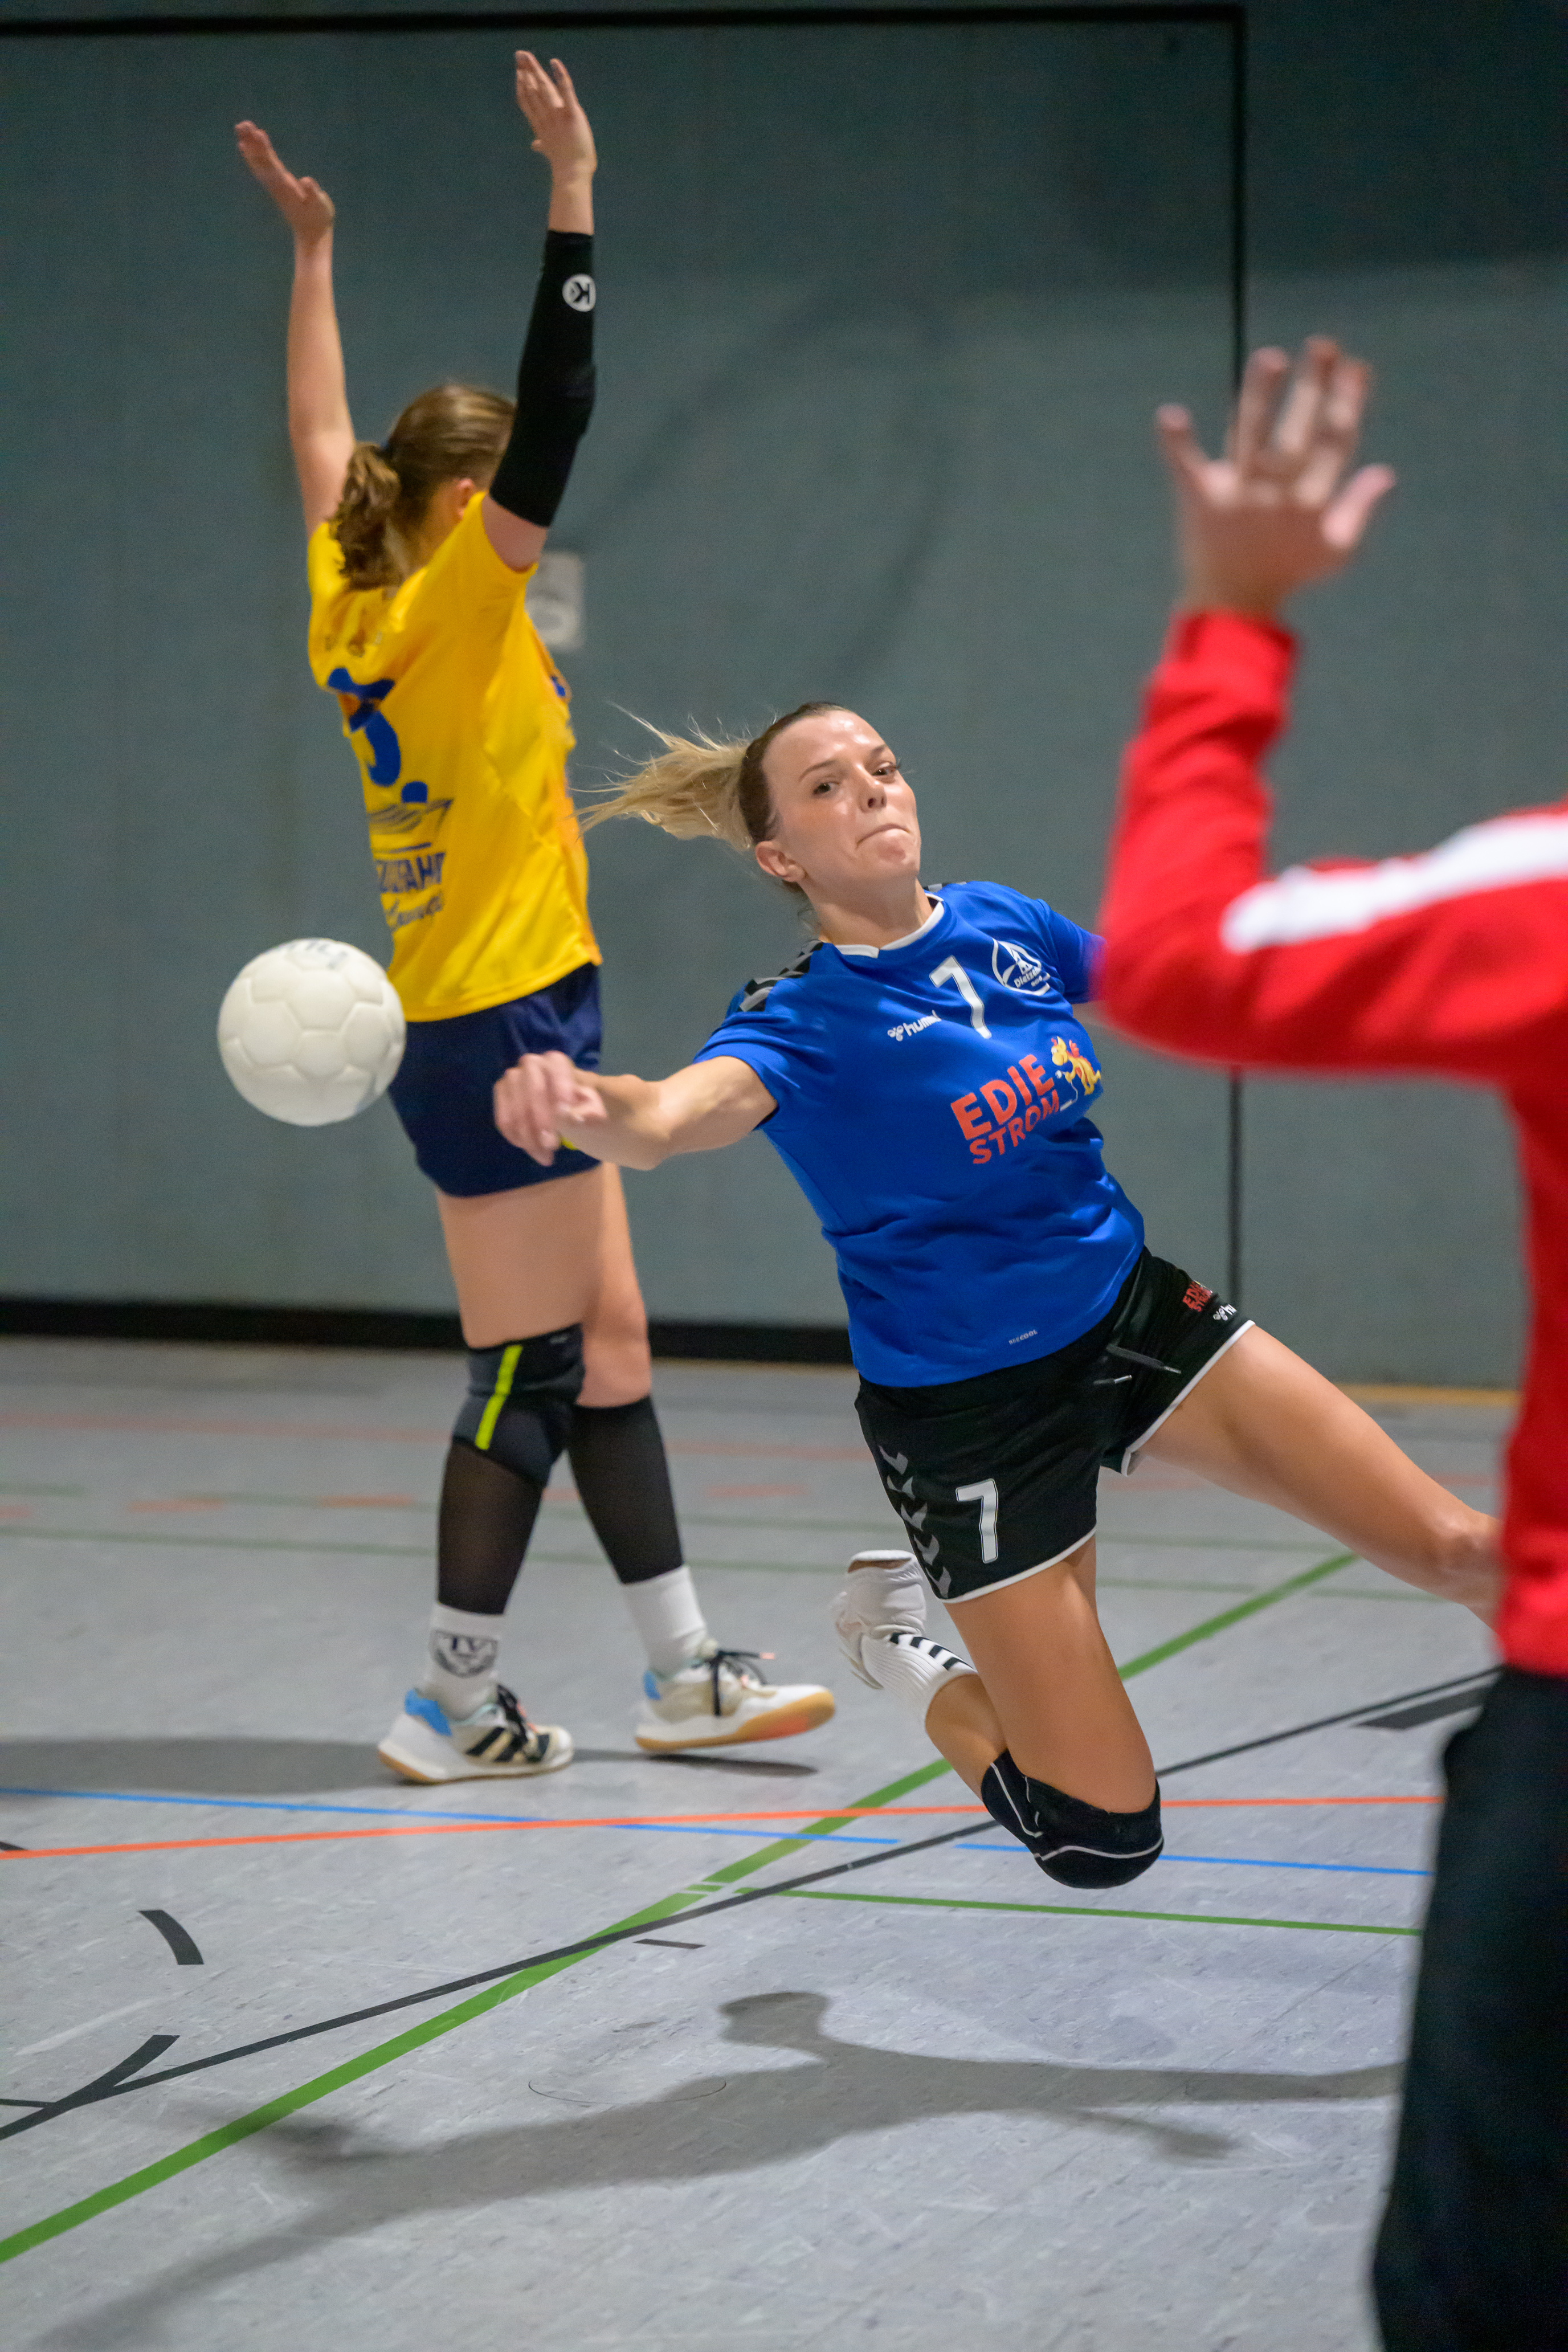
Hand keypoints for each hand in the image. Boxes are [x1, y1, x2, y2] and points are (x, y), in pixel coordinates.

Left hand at [235, 121, 334, 242]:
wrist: (310, 232)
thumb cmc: (318, 217)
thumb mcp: (321, 205)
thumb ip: (314, 194)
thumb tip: (307, 181)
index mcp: (287, 187)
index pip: (273, 165)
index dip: (265, 150)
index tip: (258, 134)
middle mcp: (276, 184)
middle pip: (262, 161)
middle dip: (253, 143)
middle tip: (243, 124)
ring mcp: (274, 185)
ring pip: (258, 162)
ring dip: (249, 145)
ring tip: (241, 127)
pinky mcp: (274, 185)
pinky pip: (260, 167)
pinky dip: (252, 155)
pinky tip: (245, 145)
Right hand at [494, 1051, 606, 1163]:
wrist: (565, 1113)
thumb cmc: (582, 1107)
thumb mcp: (594, 1111)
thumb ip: (589, 1111)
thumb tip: (571, 1115)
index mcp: (557, 1062)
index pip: (557, 1068)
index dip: (561, 1087)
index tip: (567, 1111)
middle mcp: (531, 1064)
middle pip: (534, 1090)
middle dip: (542, 1120)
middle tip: (552, 1145)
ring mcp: (513, 1079)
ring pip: (516, 1107)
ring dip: (529, 1136)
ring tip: (545, 1156)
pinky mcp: (502, 1095)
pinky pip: (504, 1119)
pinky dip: (516, 1137)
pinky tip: (531, 1149)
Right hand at [514, 51, 595, 183]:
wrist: (573, 174)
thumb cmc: (565, 164)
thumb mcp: (550, 150)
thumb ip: (542, 144)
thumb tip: (535, 145)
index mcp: (540, 124)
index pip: (527, 101)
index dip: (521, 86)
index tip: (518, 73)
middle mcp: (546, 117)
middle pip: (532, 91)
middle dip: (525, 72)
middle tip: (519, 55)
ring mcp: (558, 115)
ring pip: (543, 89)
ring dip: (535, 71)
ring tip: (528, 56)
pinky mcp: (572, 114)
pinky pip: (566, 92)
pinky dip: (561, 76)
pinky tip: (555, 62)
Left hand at [1157, 337, 1395, 620]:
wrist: (1234, 606)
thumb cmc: (1287, 574)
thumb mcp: (1335, 550)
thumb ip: (1359, 508)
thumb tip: (1386, 472)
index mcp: (1312, 501)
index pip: (1335, 443)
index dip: (1347, 403)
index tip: (1356, 367)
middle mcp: (1277, 493)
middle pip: (1298, 431)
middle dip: (1312, 388)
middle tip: (1322, 345)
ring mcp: (1238, 495)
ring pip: (1251, 437)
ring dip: (1261, 397)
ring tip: (1271, 357)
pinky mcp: (1200, 501)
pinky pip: (1187, 469)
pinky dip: (1177, 444)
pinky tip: (1169, 415)